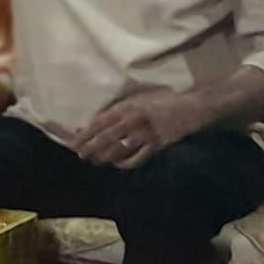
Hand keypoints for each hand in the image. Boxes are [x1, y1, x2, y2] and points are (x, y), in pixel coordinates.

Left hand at [73, 87, 204, 168]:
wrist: (190, 106)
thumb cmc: (161, 100)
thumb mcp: (137, 99)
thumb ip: (117, 111)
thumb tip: (92, 122)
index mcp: (127, 107)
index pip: (100, 123)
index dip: (85, 134)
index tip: (73, 141)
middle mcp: (134, 121)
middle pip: (106, 139)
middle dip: (91, 148)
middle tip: (81, 154)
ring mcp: (145, 135)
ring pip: (119, 151)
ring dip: (105, 157)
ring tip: (97, 160)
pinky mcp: (156, 146)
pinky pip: (136, 159)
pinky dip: (125, 164)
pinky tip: (118, 164)